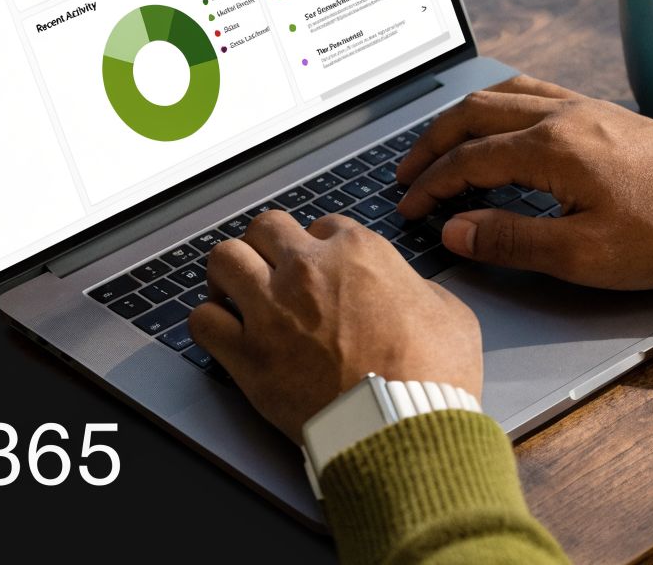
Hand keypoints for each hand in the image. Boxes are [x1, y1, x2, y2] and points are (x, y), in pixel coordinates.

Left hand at [188, 212, 481, 442]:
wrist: (405, 428)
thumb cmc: (432, 376)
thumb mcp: (449, 312)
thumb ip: (415, 287)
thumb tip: (406, 290)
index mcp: (357, 252)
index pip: (323, 225)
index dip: (322, 246)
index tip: (322, 267)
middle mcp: (307, 271)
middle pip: (264, 228)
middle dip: (269, 247)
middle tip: (273, 269)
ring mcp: (271, 310)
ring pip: (224, 259)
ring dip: (230, 273)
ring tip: (237, 290)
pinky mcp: (248, 356)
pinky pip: (203, 320)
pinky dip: (210, 322)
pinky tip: (223, 330)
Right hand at [396, 76, 652, 289]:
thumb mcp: (583, 255)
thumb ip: (511, 240)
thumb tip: (454, 231)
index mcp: (551, 149)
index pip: (467, 161)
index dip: (429, 186)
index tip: (408, 208)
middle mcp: (562, 117)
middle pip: (473, 114)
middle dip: (431, 143)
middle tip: (406, 173)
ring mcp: (584, 109)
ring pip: (501, 94)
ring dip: (461, 118)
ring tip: (439, 144)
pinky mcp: (603, 113)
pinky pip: (534, 91)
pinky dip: (498, 103)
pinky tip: (498, 119)